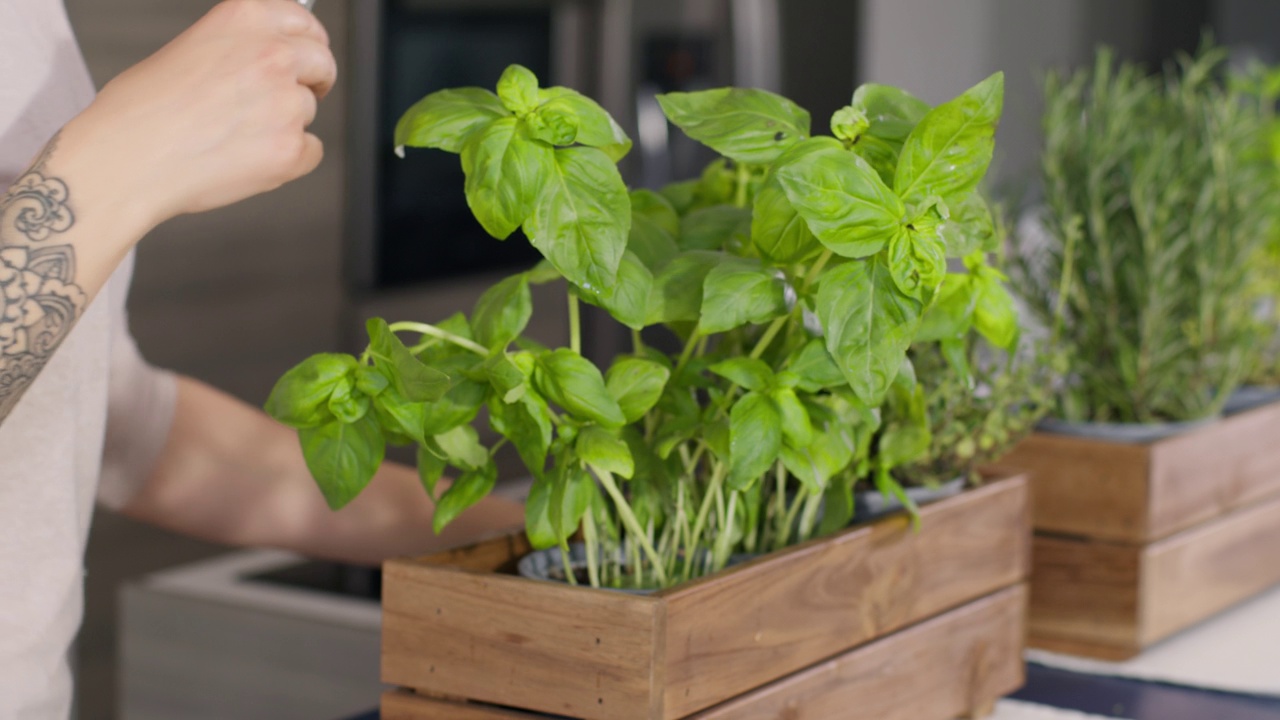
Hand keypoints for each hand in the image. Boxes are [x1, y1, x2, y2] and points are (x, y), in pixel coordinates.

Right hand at [58, 0, 336, 234]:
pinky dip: (288, 160)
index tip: (307, 52)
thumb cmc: (139, 112)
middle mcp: (272, 54)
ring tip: (236, 135)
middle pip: (322, 63)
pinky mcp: (290, 148)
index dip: (307, 41)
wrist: (125, 160)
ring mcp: (285, 102)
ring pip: (308, 111)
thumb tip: (264, 61)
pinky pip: (311, 152)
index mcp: (245, 19)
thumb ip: (236, 48)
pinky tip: (248, 159)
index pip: (303, 21)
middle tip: (292, 97)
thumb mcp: (188, 48)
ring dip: (286, 123)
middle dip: (313, 80)